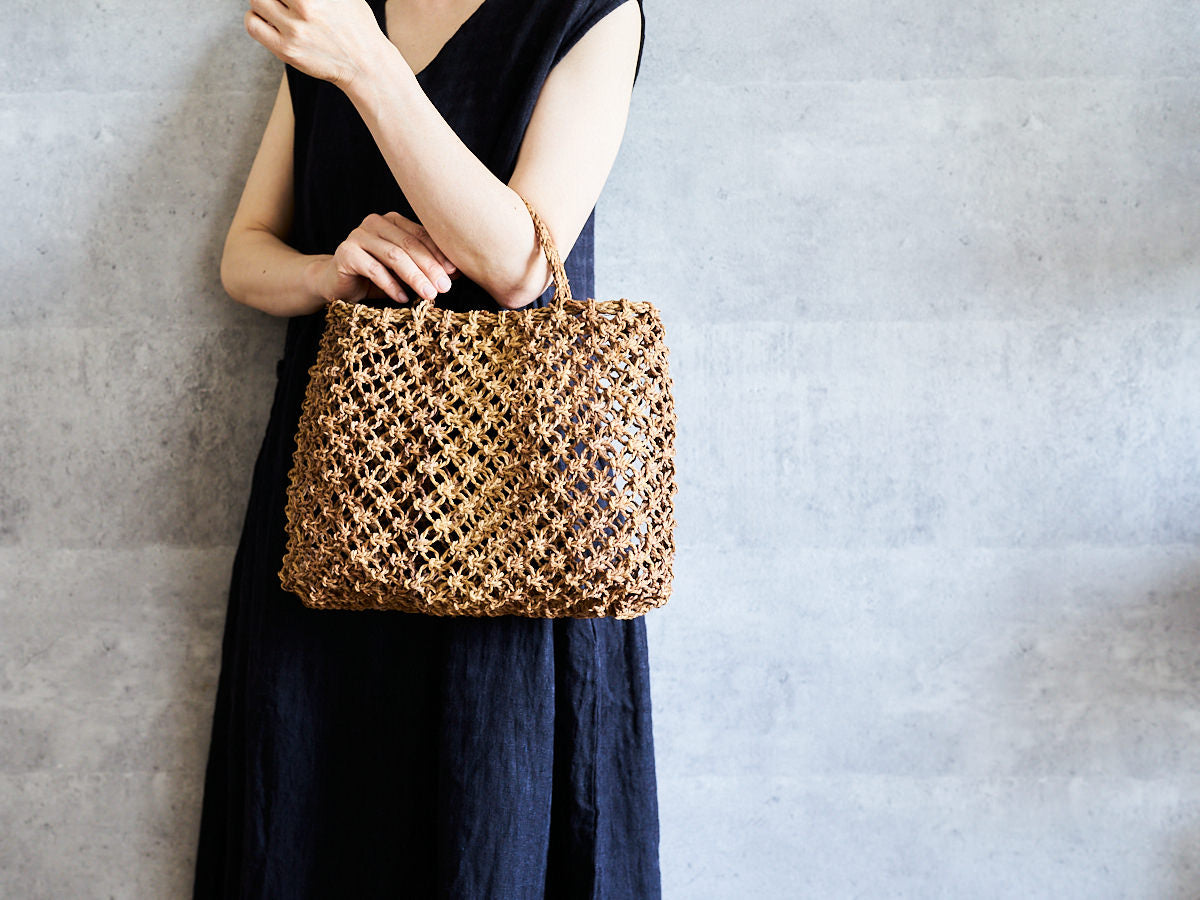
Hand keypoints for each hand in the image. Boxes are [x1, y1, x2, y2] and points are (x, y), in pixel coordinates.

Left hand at [244, 0, 385, 89]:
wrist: (366, 64)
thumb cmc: (357, 24)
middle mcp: (305, 9)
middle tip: (284, 1)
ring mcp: (294, 32)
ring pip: (256, 1)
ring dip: (263, 1)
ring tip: (277, 7)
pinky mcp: (287, 51)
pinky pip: (253, 26)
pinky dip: (255, 18)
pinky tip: (269, 20)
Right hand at [310, 212, 459, 305]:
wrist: (336, 284)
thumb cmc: (376, 278)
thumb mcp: (405, 273)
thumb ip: (427, 268)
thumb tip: (458, 273)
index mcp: (393, 221)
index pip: (421, 235)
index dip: (440, 254)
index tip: (456, 273)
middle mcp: (375, 223)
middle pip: (409, 244)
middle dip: (430, 267)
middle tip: (445, 287)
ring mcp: (358, 235)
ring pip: (393, 255)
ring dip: (414, 276)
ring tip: (429, 295)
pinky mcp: (345, 253)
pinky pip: (373, 269)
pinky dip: (391, 285)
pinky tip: (404, 298)